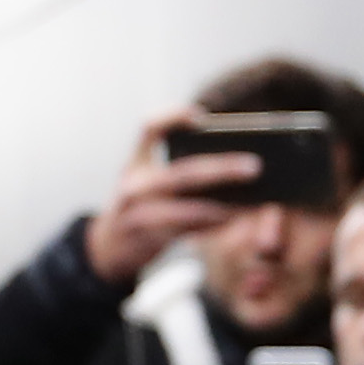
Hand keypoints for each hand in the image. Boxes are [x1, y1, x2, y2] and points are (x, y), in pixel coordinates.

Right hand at [84, 113, 256, 285]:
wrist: (108, 248)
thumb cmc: (139, 207)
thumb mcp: (143, 181)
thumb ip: (172, 169)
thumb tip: (230, 162)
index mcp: (134, 163)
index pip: (148, 129)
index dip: (173, 117)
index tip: (201, 115)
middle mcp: (134, 185)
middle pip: (183, 173)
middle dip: (222, 169)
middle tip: (255, 166)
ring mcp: (138, 214)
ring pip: (189, 210)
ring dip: (224, 207)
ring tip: (252, 202)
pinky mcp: (148, 239)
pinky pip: (189, 232)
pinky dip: (214, 226)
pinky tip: (235, 220)